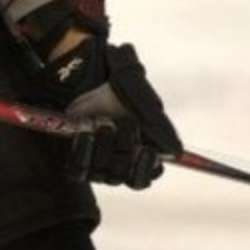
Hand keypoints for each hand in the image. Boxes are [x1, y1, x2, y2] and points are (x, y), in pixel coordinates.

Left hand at [46, 37, 182, 188]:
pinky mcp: (76, 158)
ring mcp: (98, 161)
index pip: (147, 174)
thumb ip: (154, 116)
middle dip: (123, 151)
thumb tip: (174, 149)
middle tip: (119, 124)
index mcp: (141, 147)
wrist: (82, 73)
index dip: (146, 167)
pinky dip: (82, 153)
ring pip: (105, 174)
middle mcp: (120, 159)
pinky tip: (83, 134)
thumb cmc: (113, 82)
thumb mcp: (137, 91)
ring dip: (104, 149)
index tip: (147, 149)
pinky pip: (79, 170)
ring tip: (101, 123)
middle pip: (125, 176)